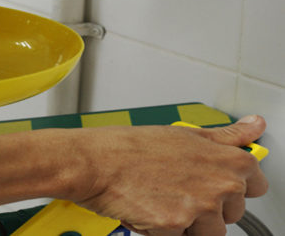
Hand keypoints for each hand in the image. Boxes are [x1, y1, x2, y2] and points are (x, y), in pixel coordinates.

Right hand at [66, 116, 268, 234]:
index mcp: (227, 160)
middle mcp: (221, 184)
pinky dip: (164, 229)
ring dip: (187, 223)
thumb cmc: (130, 147)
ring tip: (161, 198)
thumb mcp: (184, 134)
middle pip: (232, 213)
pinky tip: (149, 207)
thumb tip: (253, 125)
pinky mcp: (177, 226)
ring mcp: (200, 207)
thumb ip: (226, 137)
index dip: (232, 186)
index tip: (215, 183)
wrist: (94, 163)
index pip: (256, 185)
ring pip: (208, 232)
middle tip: (176, 188)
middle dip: (207, 207)